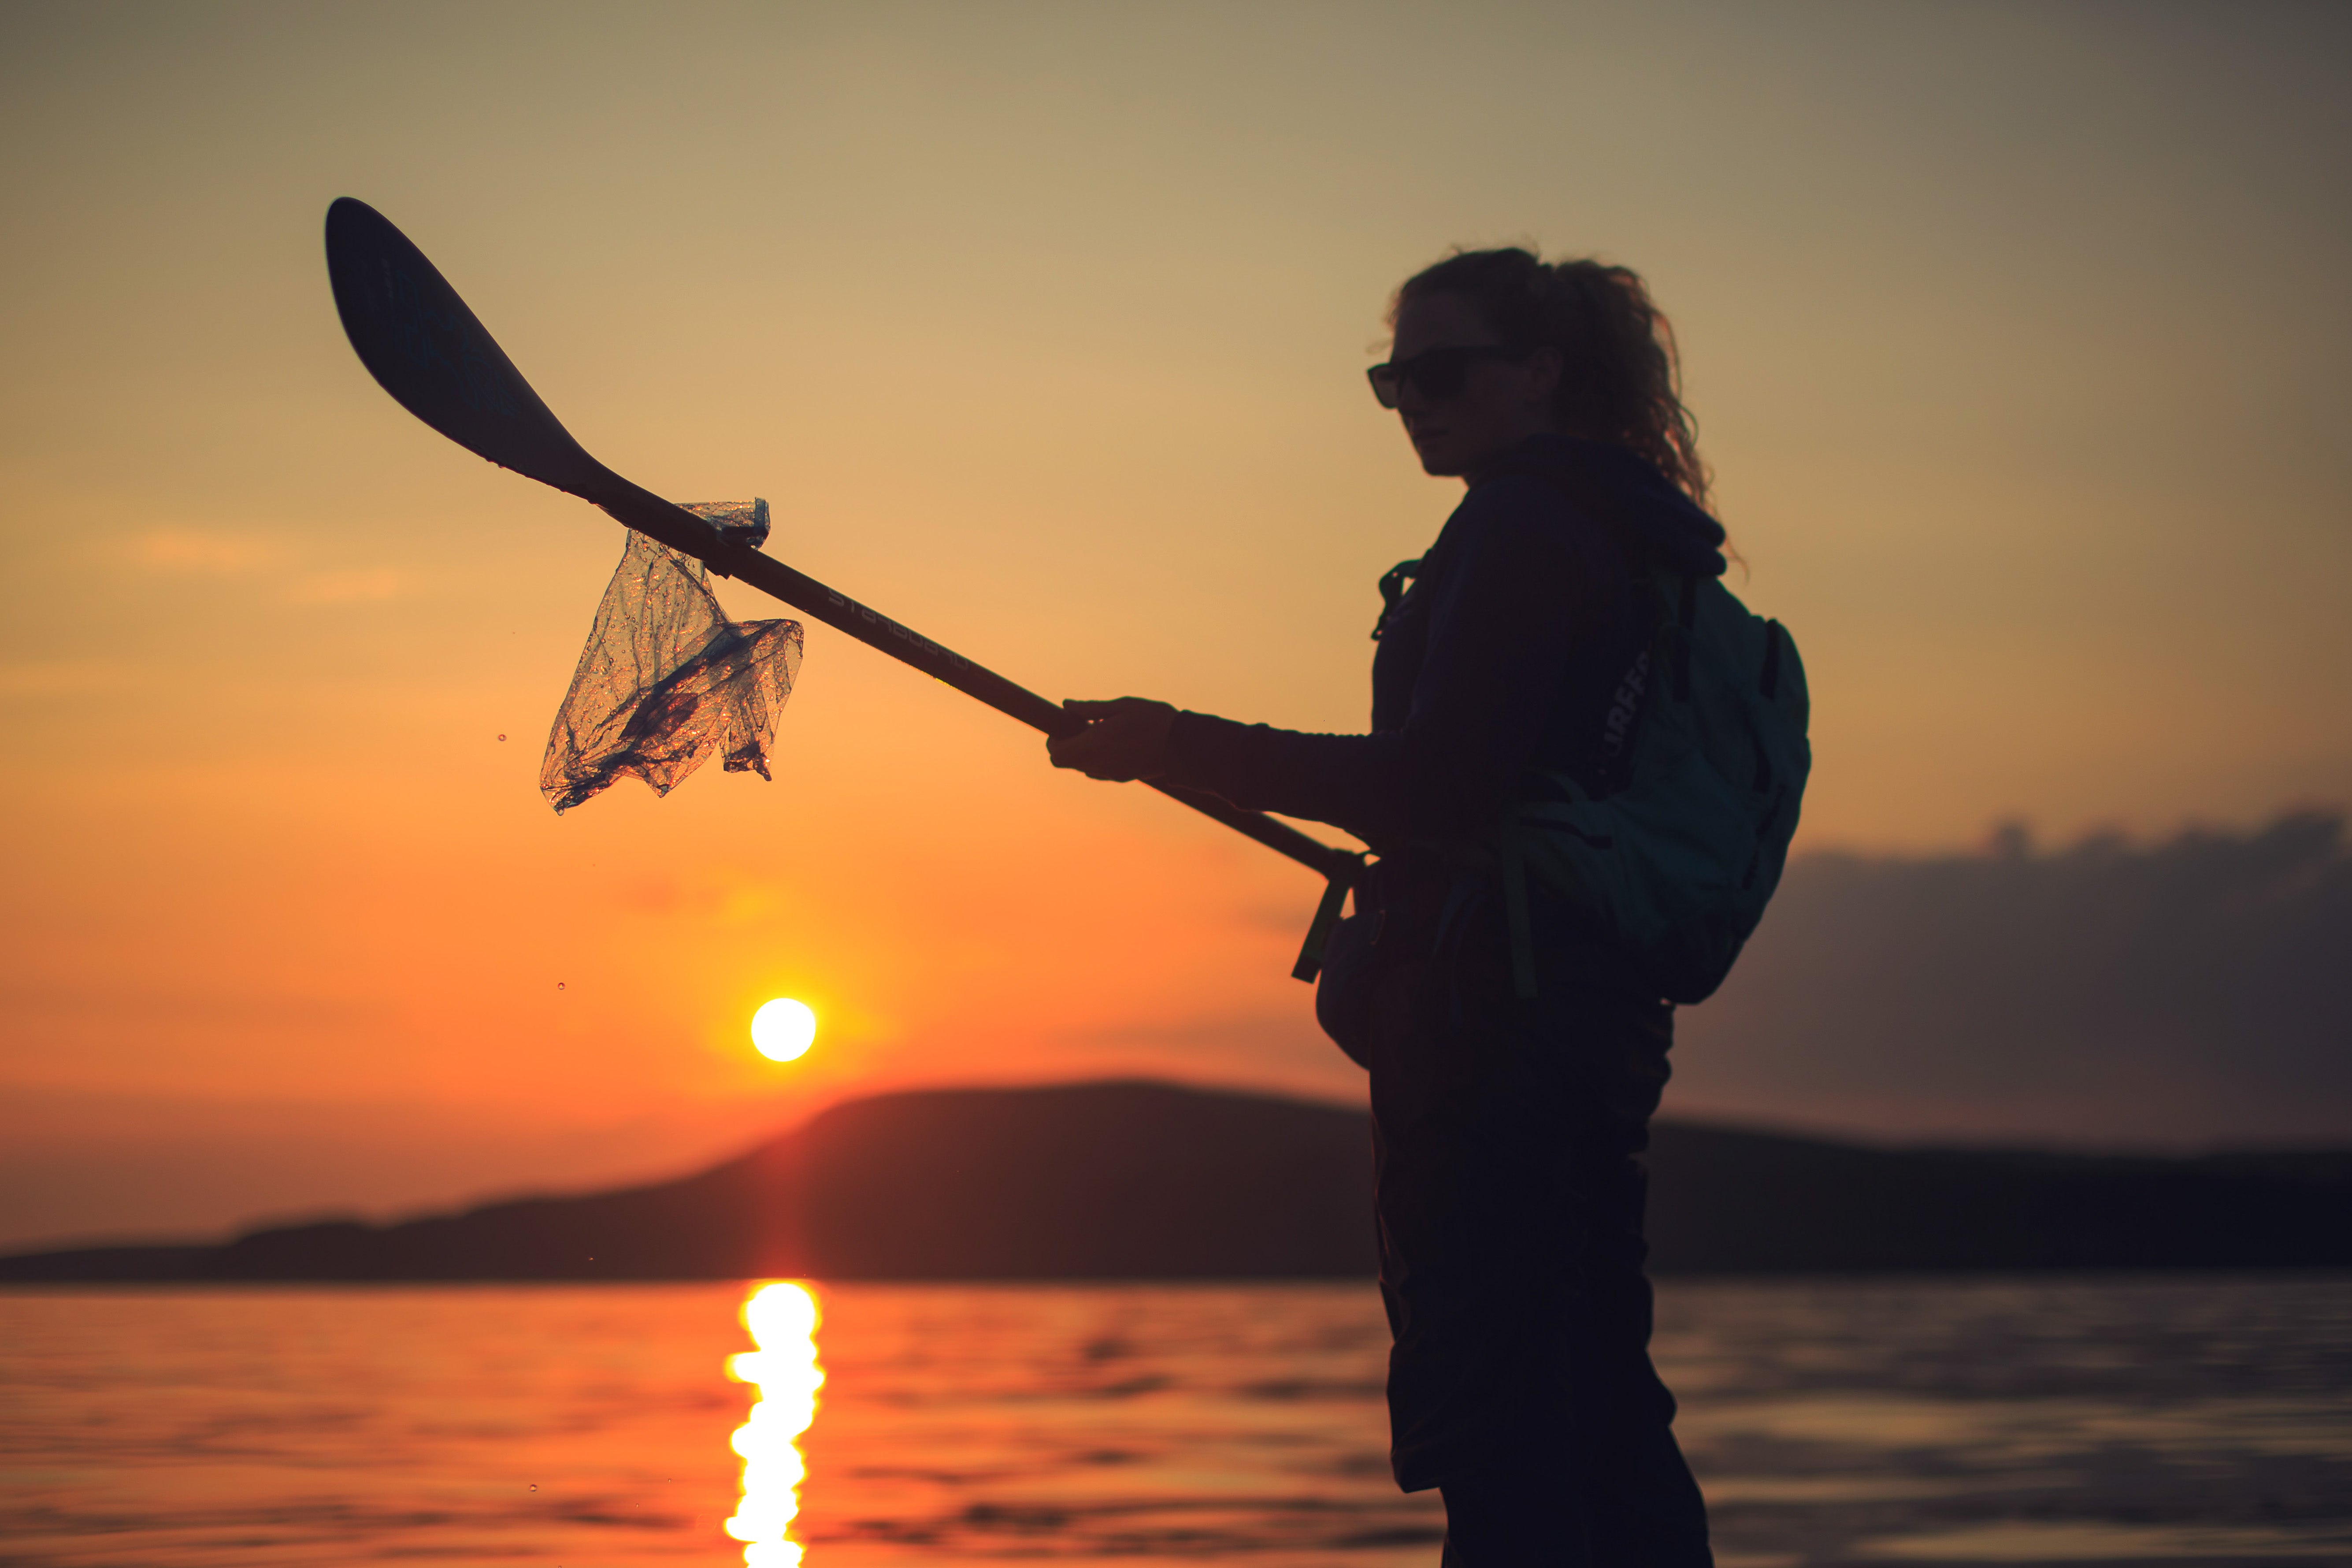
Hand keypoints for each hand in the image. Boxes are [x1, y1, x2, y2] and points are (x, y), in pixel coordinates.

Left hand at [1048, 697, 1177, 781]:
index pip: (1056, 753)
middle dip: (1066, 745)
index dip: (1054, 739)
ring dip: (1082, 751)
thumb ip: (1090, 709)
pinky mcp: (1122, 777)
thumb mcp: (1121, 706)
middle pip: (1064, 763)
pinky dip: (1096, 758)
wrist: (1182, 746)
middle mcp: (1099, 764)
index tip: (1066, 724)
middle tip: (1081, 726)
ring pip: (1081, 767)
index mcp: (1095, 745)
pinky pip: (1098, 771)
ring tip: (1100, 731)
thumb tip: (1066, 705)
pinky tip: (1114, 742)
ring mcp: (1111, 773)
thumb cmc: (1153, 720)